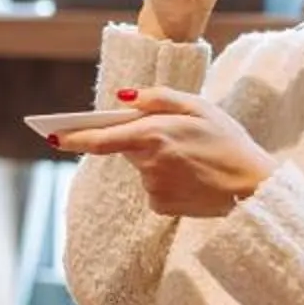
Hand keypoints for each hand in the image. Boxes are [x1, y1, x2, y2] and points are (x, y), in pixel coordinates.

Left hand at [51, 88, 276, 217]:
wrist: (253, 187)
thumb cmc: (229, 141)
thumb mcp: (199, 106)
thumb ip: (157, 98)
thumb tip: (121, 99)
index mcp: (154, 135)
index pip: (101, 139)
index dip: (73, 137)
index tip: (50, 135)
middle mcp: (148, 164)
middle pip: (126, 148)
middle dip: (140, 140)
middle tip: (174, 137)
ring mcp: (152, 188)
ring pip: (142, 168)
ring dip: (158, 160)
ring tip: (192, 159)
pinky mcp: (160, 206)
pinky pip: (153, 187)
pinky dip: (166, 179)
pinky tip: (191, 177)